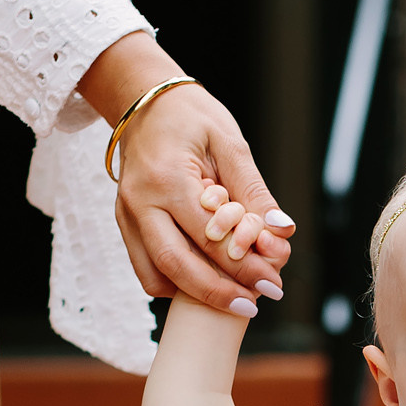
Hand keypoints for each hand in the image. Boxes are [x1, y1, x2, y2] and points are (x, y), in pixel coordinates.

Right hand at [108, 78, 291, 315]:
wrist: (143, 99)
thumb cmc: (191, 116)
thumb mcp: (231, 144)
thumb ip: (254, 192)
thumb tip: (281, 233)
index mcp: (167, 178)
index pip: (210, 238)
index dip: (244, 267)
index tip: (273, 284)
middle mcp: (139, 202)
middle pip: (176, 266)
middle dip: (217, 293)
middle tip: (252, 306)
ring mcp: (125, 215)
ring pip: (155, 276)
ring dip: (193, 294)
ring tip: (231, 296)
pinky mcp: (124, 223)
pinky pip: (146, 268)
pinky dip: (174, 282)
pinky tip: (204, 277)